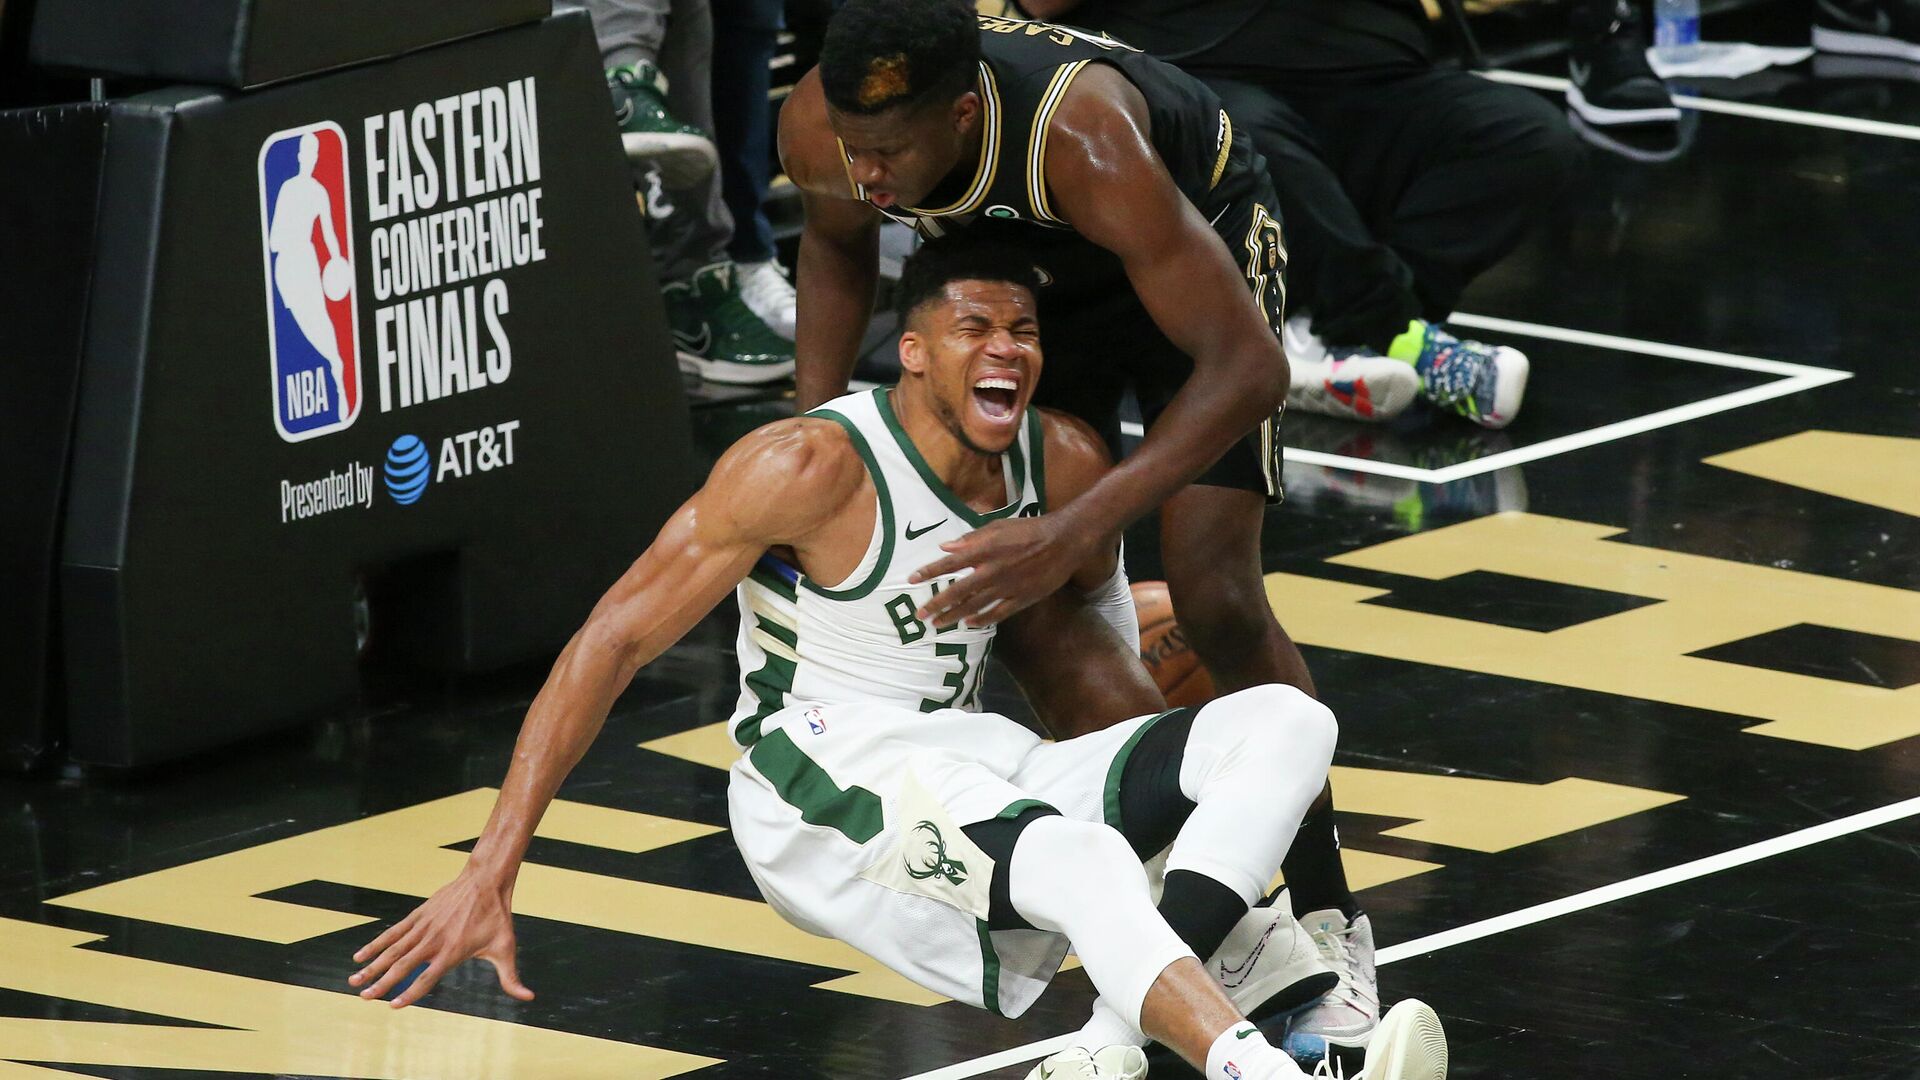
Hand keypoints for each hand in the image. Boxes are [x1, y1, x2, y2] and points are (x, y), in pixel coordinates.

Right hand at [349, 869, 532, 1007]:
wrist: (485, 881)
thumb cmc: (496, 918)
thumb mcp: (506, 949)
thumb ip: (512, 978)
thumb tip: (529, 998)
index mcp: (452, 953)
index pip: (426, 979)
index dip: (410, 994)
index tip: (393, 1006)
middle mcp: (434, 941)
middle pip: (402, 966)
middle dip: (382, 983)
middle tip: (364, 998)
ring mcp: (423, 927)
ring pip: (392, 950)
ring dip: (372, 965)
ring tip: (354, 980)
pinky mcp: (418, 916)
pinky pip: (392, 932)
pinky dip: (375, 944)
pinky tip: (360, 955)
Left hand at [911, 513, 1096, 628]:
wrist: (1064, 541)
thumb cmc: (1029, 529)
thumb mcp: (998, 527)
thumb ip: (971, 538)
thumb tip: (946, 546)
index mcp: (985, 550)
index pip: (950, 563)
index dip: (930, 572)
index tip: (912, 580)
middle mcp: (992, 571)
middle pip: (958, 591)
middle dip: (937, 604)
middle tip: (920, 615)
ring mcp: (1007, 588)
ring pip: (974, 606)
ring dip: (954, 616)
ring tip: (938, 624)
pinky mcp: (1021, 598)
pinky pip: (997, 613)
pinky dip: (982, 620)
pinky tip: (969, 624)